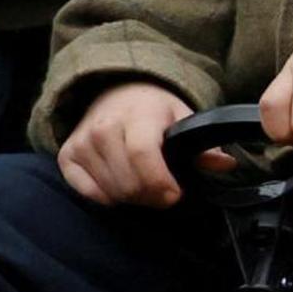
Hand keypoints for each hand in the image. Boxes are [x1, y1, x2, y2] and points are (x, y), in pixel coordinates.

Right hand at [57, 82, 196, 206]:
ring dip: (133, 198)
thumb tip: (225, 164)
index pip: (142, 155)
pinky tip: (121, 185)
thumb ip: (203, 145)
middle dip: (152, 196)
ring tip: (144, 184)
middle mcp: (104, 127)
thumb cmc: (155, 111)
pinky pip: (88, 192)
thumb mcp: (184, 119)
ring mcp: (82, 142)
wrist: (116, 94)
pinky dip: (108, 197)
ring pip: (111, 191)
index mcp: (138, 115)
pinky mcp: (67, 156)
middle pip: (128, 182)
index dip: (161, 183)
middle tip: (163, 191)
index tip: (175, 194)